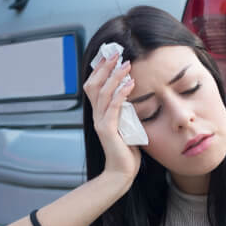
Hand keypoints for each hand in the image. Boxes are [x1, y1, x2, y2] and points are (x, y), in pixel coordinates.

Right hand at [82, 53, 141, 183]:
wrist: (121, 172)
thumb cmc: (126, 150)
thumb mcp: (126, 124)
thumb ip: (126, 110)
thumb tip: (133, 94)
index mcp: (99, 113)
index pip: (94, 86)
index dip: (98, 70)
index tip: (108, 55)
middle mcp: (96, 115)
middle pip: (93, 85)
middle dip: (104, 67)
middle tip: (116, 54)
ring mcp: (100, 122)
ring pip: (103, 93)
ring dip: (114, 76)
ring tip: (126, 65)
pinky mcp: (108, 130)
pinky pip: (113, 107)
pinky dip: (121, 93)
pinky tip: (130, 84)